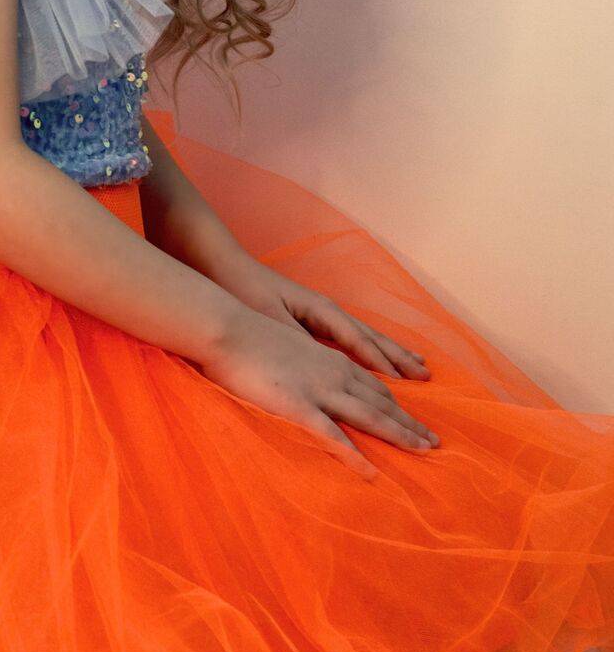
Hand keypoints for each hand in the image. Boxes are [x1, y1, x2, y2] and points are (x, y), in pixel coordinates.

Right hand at [197, 307, 438, 480]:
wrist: (226, 327)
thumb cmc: (248, 334)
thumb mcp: (286, 347)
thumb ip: (303, 365)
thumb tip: (308, 380)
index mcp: (329, 359)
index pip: (372, 384)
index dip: (396, 403)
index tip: (415, 419)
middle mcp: (333, 373)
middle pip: (380, 401)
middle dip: (409, 422)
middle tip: (436, 442)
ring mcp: (318, 389)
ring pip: (369, 415)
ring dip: (399, 434)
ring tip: (424, 451)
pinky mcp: (298, 405)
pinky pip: (332, 436)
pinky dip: (355, 455)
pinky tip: (372, 473)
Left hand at [206, 252, 430, 382]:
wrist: (224, 267)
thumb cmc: (246, 293)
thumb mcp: (271, 322)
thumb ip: (300, 344)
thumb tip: (328, 367)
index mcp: (321, 311)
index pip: (359, 341)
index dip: (381, 363)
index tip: (404, 384)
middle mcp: (328, 310)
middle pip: (372, 337)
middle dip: (399, 358)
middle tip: (427, 376)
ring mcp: (322, 313)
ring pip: (365, 336)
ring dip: (391, 353)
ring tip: (418, 366)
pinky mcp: (312, 318)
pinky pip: (351, 338)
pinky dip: (370, 350)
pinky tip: (378, 358)